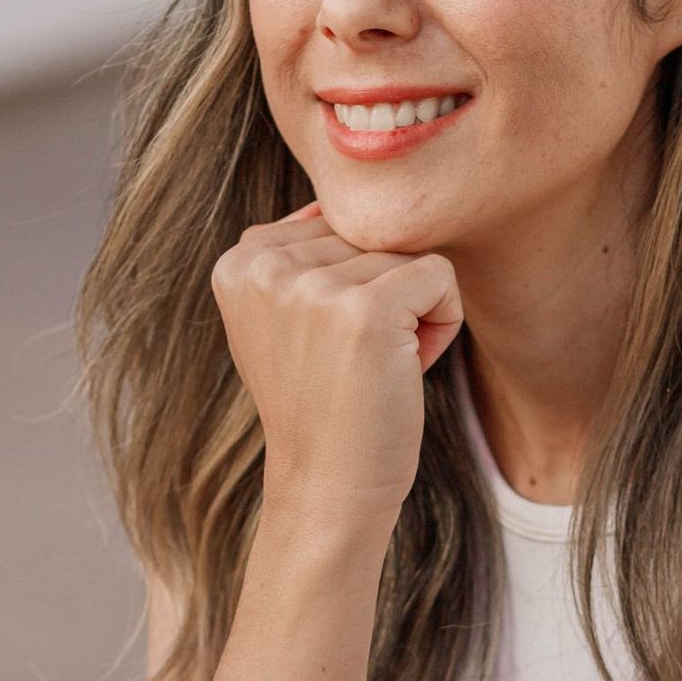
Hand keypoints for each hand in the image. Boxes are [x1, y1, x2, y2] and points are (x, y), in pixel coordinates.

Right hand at [210, 202, 463, 520]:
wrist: (328, 489)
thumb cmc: (325, 407)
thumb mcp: (287, 321)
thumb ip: (302, 255)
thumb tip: (348, 191)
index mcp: (238, 262)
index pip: (333, 224)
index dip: (351, 284)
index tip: (328, 345)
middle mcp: (264, 266)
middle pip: (371, 235)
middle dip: (386, 295)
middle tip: (358, 364)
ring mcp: (310, 287)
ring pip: (407, 253)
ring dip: (414, 313)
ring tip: (377, 369)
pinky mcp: (363, 310)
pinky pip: (440, 275)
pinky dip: (443, 323)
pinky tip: (405, 370)